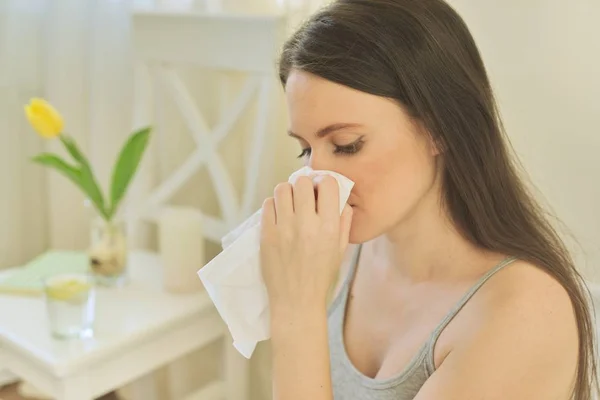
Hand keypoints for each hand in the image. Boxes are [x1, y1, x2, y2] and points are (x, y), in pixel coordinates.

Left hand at [260, 175, 352, 313]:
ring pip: (282, 189)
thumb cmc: (321, 277)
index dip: (325, 183)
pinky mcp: (266, 234)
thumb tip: (341, 198)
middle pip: (302, 182)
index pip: (328, 184)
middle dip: (305, 186)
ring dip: (288, 192)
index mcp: (328, 227)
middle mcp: (306, 224)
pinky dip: (274, 205)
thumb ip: (343, 222)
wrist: (296, 302)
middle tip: (305, 196)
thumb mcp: (340, 250)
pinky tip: (280, 215)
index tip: (322, 190)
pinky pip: (268, 204)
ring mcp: (283, 228)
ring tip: (291, 204)